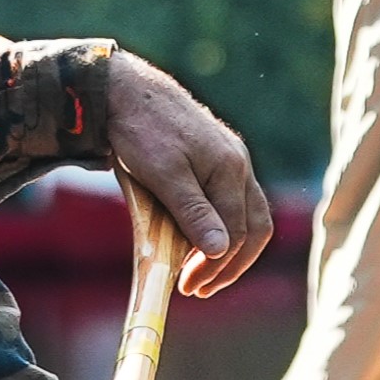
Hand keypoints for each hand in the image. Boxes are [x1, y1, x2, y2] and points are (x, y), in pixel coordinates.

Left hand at [108, 50, 274, 295]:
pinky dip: (221, 226)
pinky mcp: (216, 157)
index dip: (216, 265)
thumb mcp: (164, 175)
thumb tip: (222, 250)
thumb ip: (194, 212)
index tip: (189, 286)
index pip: (237, 232)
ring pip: (247, 214)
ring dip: (229, 248)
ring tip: (201, 270)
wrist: (125, 91)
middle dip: (230, 264)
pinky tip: (199, 238)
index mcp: (230, 169)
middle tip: (198, 288)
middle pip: (254, 226)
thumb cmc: (141, 131)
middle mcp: (238, 164)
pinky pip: (231, 200)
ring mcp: (230, 159)